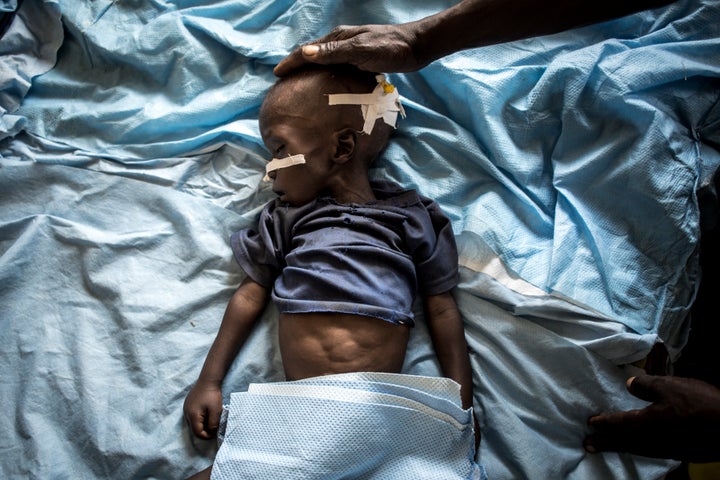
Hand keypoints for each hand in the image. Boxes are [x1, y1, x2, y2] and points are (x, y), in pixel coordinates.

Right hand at [183, 382, 223, 439]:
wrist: (208, 379)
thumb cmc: (212, 395)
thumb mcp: (216, 410)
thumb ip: (213, 423)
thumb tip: (211, 432)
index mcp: (193, 415)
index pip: (197, 433)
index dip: (206, 436)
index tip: (215, 434)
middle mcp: (186, 413)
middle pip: (194, 429)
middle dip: (204, 431)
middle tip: (214, 428)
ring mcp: (186, 408)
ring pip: (193, 423)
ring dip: (202, 424)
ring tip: (211, 420)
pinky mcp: (188, 405)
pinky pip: (192, 416)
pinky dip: (199, 419)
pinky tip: (207, 414)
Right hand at [274, 23, 425, 76]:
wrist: (416, 47)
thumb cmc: (390, 48)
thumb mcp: (360, 50)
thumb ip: (334, 52)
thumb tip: (305, 54)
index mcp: (338, 38)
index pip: (307, 50)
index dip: (291, 62)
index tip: (277, 74)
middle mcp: (342, 42)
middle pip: (313, 55)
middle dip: (297, 66)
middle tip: (284, 82)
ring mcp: (352, 51)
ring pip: (324, 62)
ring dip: (311, 72)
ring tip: (300, 86)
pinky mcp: (361, 59)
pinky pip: (336, 68)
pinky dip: (326, 76)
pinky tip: (327, 87)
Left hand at [584, 374, 719, 462]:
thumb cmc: (699, 404)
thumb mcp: (669, 386)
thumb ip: (646, 385)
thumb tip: (628, 384)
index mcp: (647, 423)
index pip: (619, 423)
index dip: (604, 423)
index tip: (590, 423)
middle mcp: (653, 440)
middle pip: (624, 441)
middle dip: (605, 442)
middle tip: (588, 445)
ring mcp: (667, 449)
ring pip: (638, 449)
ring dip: (620, 447)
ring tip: (607, 447)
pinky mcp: (681, 453)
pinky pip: (652, 453)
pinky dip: (639, 450)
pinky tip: (640, 448)